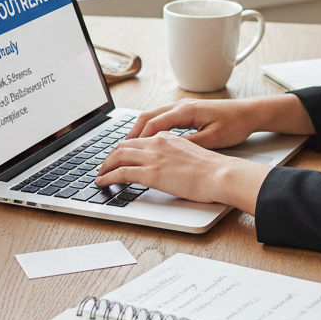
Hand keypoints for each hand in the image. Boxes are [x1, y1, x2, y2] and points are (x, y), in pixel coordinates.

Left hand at [95, 132, 266, 212]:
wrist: (221, 174)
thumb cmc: (214, 169)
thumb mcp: (194, 154)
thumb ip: (179, 155)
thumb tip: (172, 165)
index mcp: (169, 137)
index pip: (140, 139)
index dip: (126, 147)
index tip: (120, 155)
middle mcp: (158, 142)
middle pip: (125, 145)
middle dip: (111, 155)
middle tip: (104, 164)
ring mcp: (153, 157)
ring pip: (118, 156)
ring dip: (105, 165)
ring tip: (99, 174)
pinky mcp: (150, 173)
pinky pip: (120, 173)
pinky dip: (107, 177)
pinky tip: (102, 182)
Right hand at [125, 94, 314, 148]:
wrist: (250, 113)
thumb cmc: (234, 124)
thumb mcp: (213, 139)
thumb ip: (189, 144)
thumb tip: (169, 151)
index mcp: (185, 111)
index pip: (153, 124)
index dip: (137, 139)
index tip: (124, 152)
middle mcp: (181, 105)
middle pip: (147, 117)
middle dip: (131, 133)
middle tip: (117, 150)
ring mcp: (184, 106)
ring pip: (153, 115)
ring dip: (139, 130)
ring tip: (128, 146)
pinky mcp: (188, 110)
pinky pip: (162, 117)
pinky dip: (150, 127)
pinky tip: (148, 139)